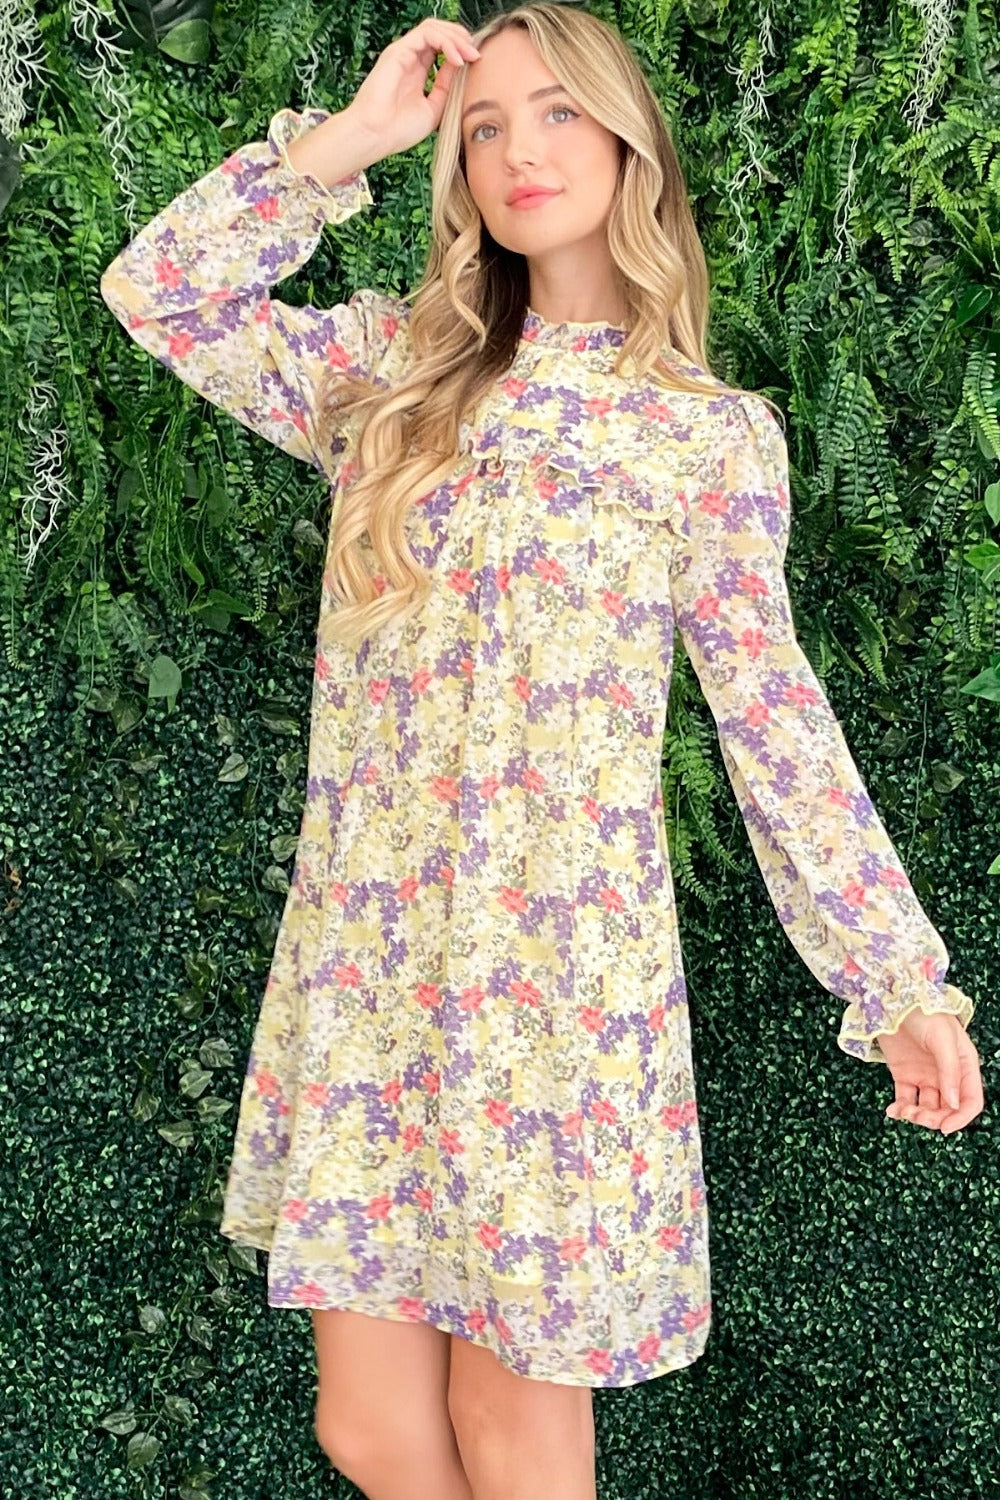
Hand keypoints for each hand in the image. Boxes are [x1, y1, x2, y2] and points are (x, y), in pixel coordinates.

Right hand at [347, 17, 481, 160]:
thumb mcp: (434, 108)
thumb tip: (461, 66)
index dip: (460, 49)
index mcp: (416, 71)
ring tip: (469, 54)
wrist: (375, 137)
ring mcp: (402, 53)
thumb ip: (446, 87)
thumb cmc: (398, 130)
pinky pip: (426, 35)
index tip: (477, 62)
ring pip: (433, 28)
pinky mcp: (398, 51)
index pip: (441, 47)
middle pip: (438, 33)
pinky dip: (445, 43)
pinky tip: (456, 59)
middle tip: (477, 54)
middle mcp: (409, 58)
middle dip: (461, 39)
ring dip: (455, 38)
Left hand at [876, 1010, 983, 1134]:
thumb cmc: (924, 1012)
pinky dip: (900, 1109)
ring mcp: (925, 1076)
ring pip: (927, 1108)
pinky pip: (905, 1099)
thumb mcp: (942, 1039)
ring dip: (917, 1116)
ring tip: (903, 1112)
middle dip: (935, 1119)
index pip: (970, 1101)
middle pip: (948, 1109)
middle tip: (918, 1117)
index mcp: (964, 1066)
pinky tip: (892, 1111)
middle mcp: (946, 1074)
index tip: (945, 1128)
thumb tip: (953, 1104)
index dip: (961, 1118)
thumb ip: (949, 1071)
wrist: (892, 998)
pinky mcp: (904, 1074)